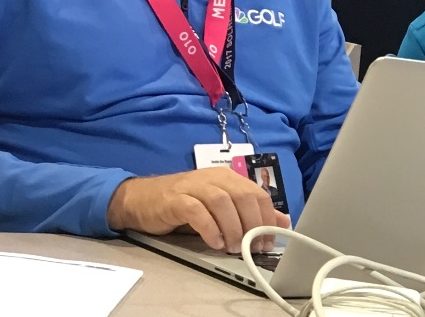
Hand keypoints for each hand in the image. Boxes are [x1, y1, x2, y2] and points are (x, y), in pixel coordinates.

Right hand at [106, 167, 290, 252]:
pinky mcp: (176, 199)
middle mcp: (213, 177)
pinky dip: (210, 228)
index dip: (267, 217)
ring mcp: (194, 186)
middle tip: (253, 246)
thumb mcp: (221, 207)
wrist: (142, 199)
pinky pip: (197, 211)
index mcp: (228, 177)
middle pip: (243, 196)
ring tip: (234, 247)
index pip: (256, 193)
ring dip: (233, 227)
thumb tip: (281, 221)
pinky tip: (215, 243)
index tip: (269, 240)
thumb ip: (249, 212)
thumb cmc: (185, 203)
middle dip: (253, 224)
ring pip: (222, 202)